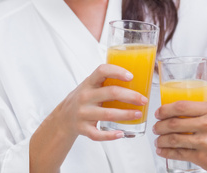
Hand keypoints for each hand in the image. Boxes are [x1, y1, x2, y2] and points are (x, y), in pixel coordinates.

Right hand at [30, 64, 147, 172]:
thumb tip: (138, 78)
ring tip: (138, 114)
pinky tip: (121, 133)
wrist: (63, 118)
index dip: (117, 71)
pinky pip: (97, 134)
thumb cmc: (84, 99)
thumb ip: (106, 81)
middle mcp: (85, 96)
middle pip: (111, 93)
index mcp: (89, 83)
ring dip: (126, 114)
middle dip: (131, 96)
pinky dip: (110, 135)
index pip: (102, 71)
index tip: (131, 76)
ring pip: (108, 114)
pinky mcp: (82, 129)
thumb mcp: (91, 86)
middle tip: (143, 100)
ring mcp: (82, 113)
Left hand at [153, 101, 206, 172]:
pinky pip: (179, 154)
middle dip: (160, 125)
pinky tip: (164, 151)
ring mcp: (205, 142)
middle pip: (174, 122)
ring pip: (174, 139)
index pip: (182, 106)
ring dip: (161, 140)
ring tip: (158, 140)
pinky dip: (167, 153)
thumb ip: (206, 112)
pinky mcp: (203, 158)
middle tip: (156, 126)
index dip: (166, 109)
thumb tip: (184, 110)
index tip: (159, 111)